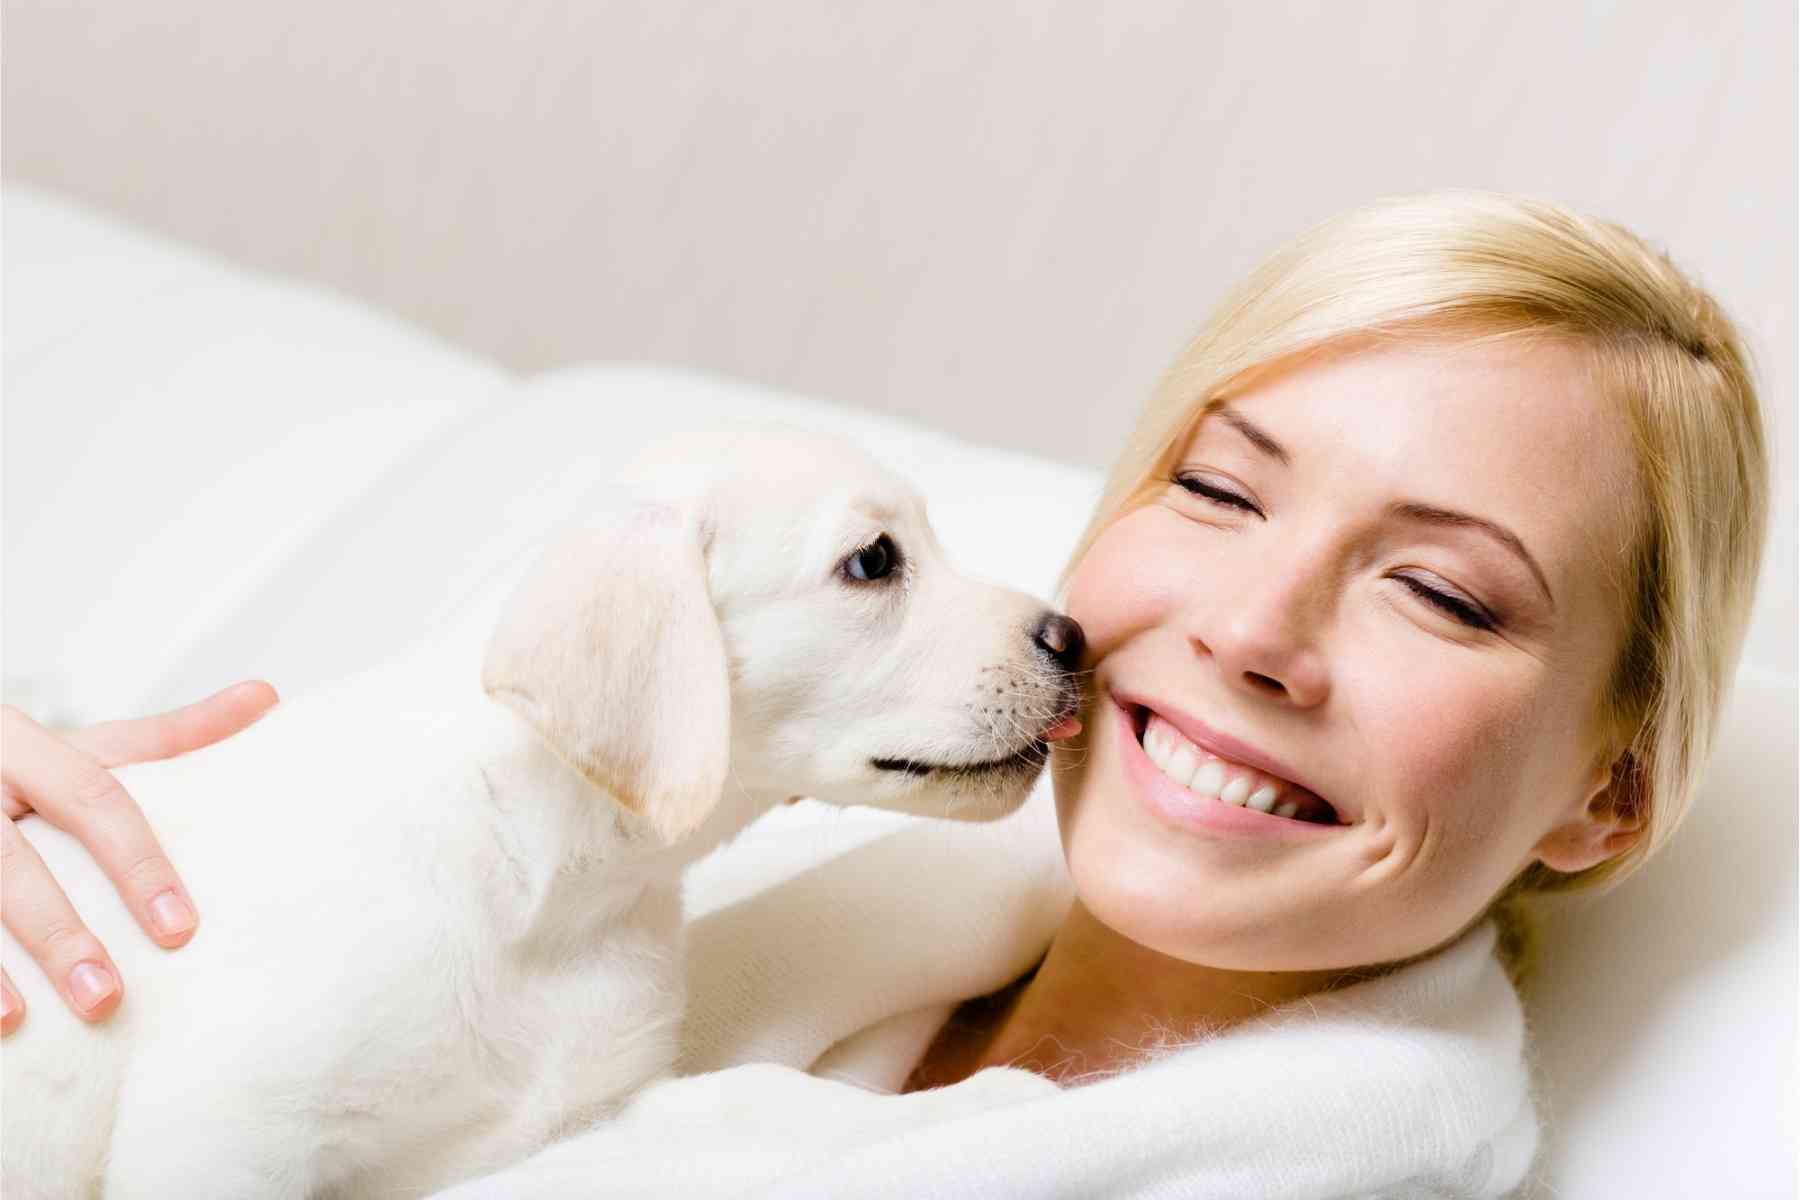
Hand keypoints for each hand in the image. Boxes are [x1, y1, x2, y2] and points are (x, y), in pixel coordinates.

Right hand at [0, 681, 277, 1033]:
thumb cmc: (24, 768)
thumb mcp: (84, 746)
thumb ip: (170, 735)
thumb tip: (266, 695)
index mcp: (21, 743)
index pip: (91, 797)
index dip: (137, 864)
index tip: (180, 928)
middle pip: (13, 862)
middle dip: (59, 932)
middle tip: (108, 997)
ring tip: (26, 1019)